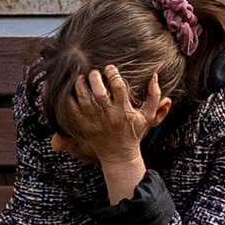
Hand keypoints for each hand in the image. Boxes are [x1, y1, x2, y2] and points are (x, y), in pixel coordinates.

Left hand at [51, 61, 168, 192]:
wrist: (120, 156)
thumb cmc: (134, 133)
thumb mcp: (148, 117)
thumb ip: (154, 97)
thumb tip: (154, 77)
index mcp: (124, 110)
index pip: (118, 86)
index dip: (112, 73)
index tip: (109, 68)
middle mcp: (109, 116)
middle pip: (99, 92)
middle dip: (94, 77)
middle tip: (93, 72)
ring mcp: (95, 122)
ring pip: (84, 100)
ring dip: (80, 86)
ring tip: (81, 78)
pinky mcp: (85, 127)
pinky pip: (73, 111)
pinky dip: (70, 99)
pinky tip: (71, 92)